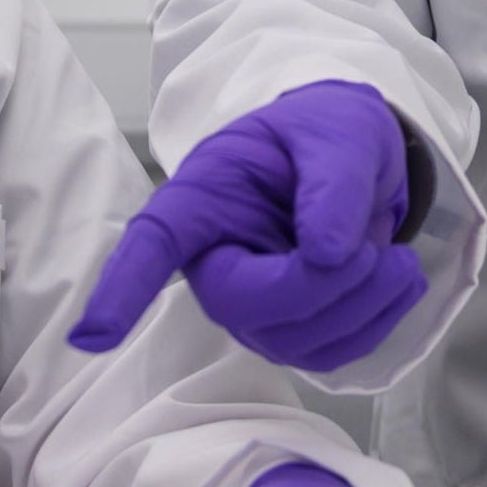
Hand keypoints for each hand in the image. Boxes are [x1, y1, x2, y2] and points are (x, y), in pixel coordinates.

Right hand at [69, 81, 427, 371]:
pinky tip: (396, 279)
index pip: (152, 246)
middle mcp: (213, 260)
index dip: (122, 290)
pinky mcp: (288, 333)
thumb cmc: (327, 135)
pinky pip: (330, 353)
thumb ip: (333, 184)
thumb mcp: (339, 132)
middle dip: (319, 288)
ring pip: (294, 340)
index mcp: (201, 199)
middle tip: (379, 252)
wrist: (357, 162)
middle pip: (240, 303)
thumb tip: (328, 255)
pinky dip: (379, 321)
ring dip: (363, 305)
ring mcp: (249, 305)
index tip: (90, 337)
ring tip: (394, 256)